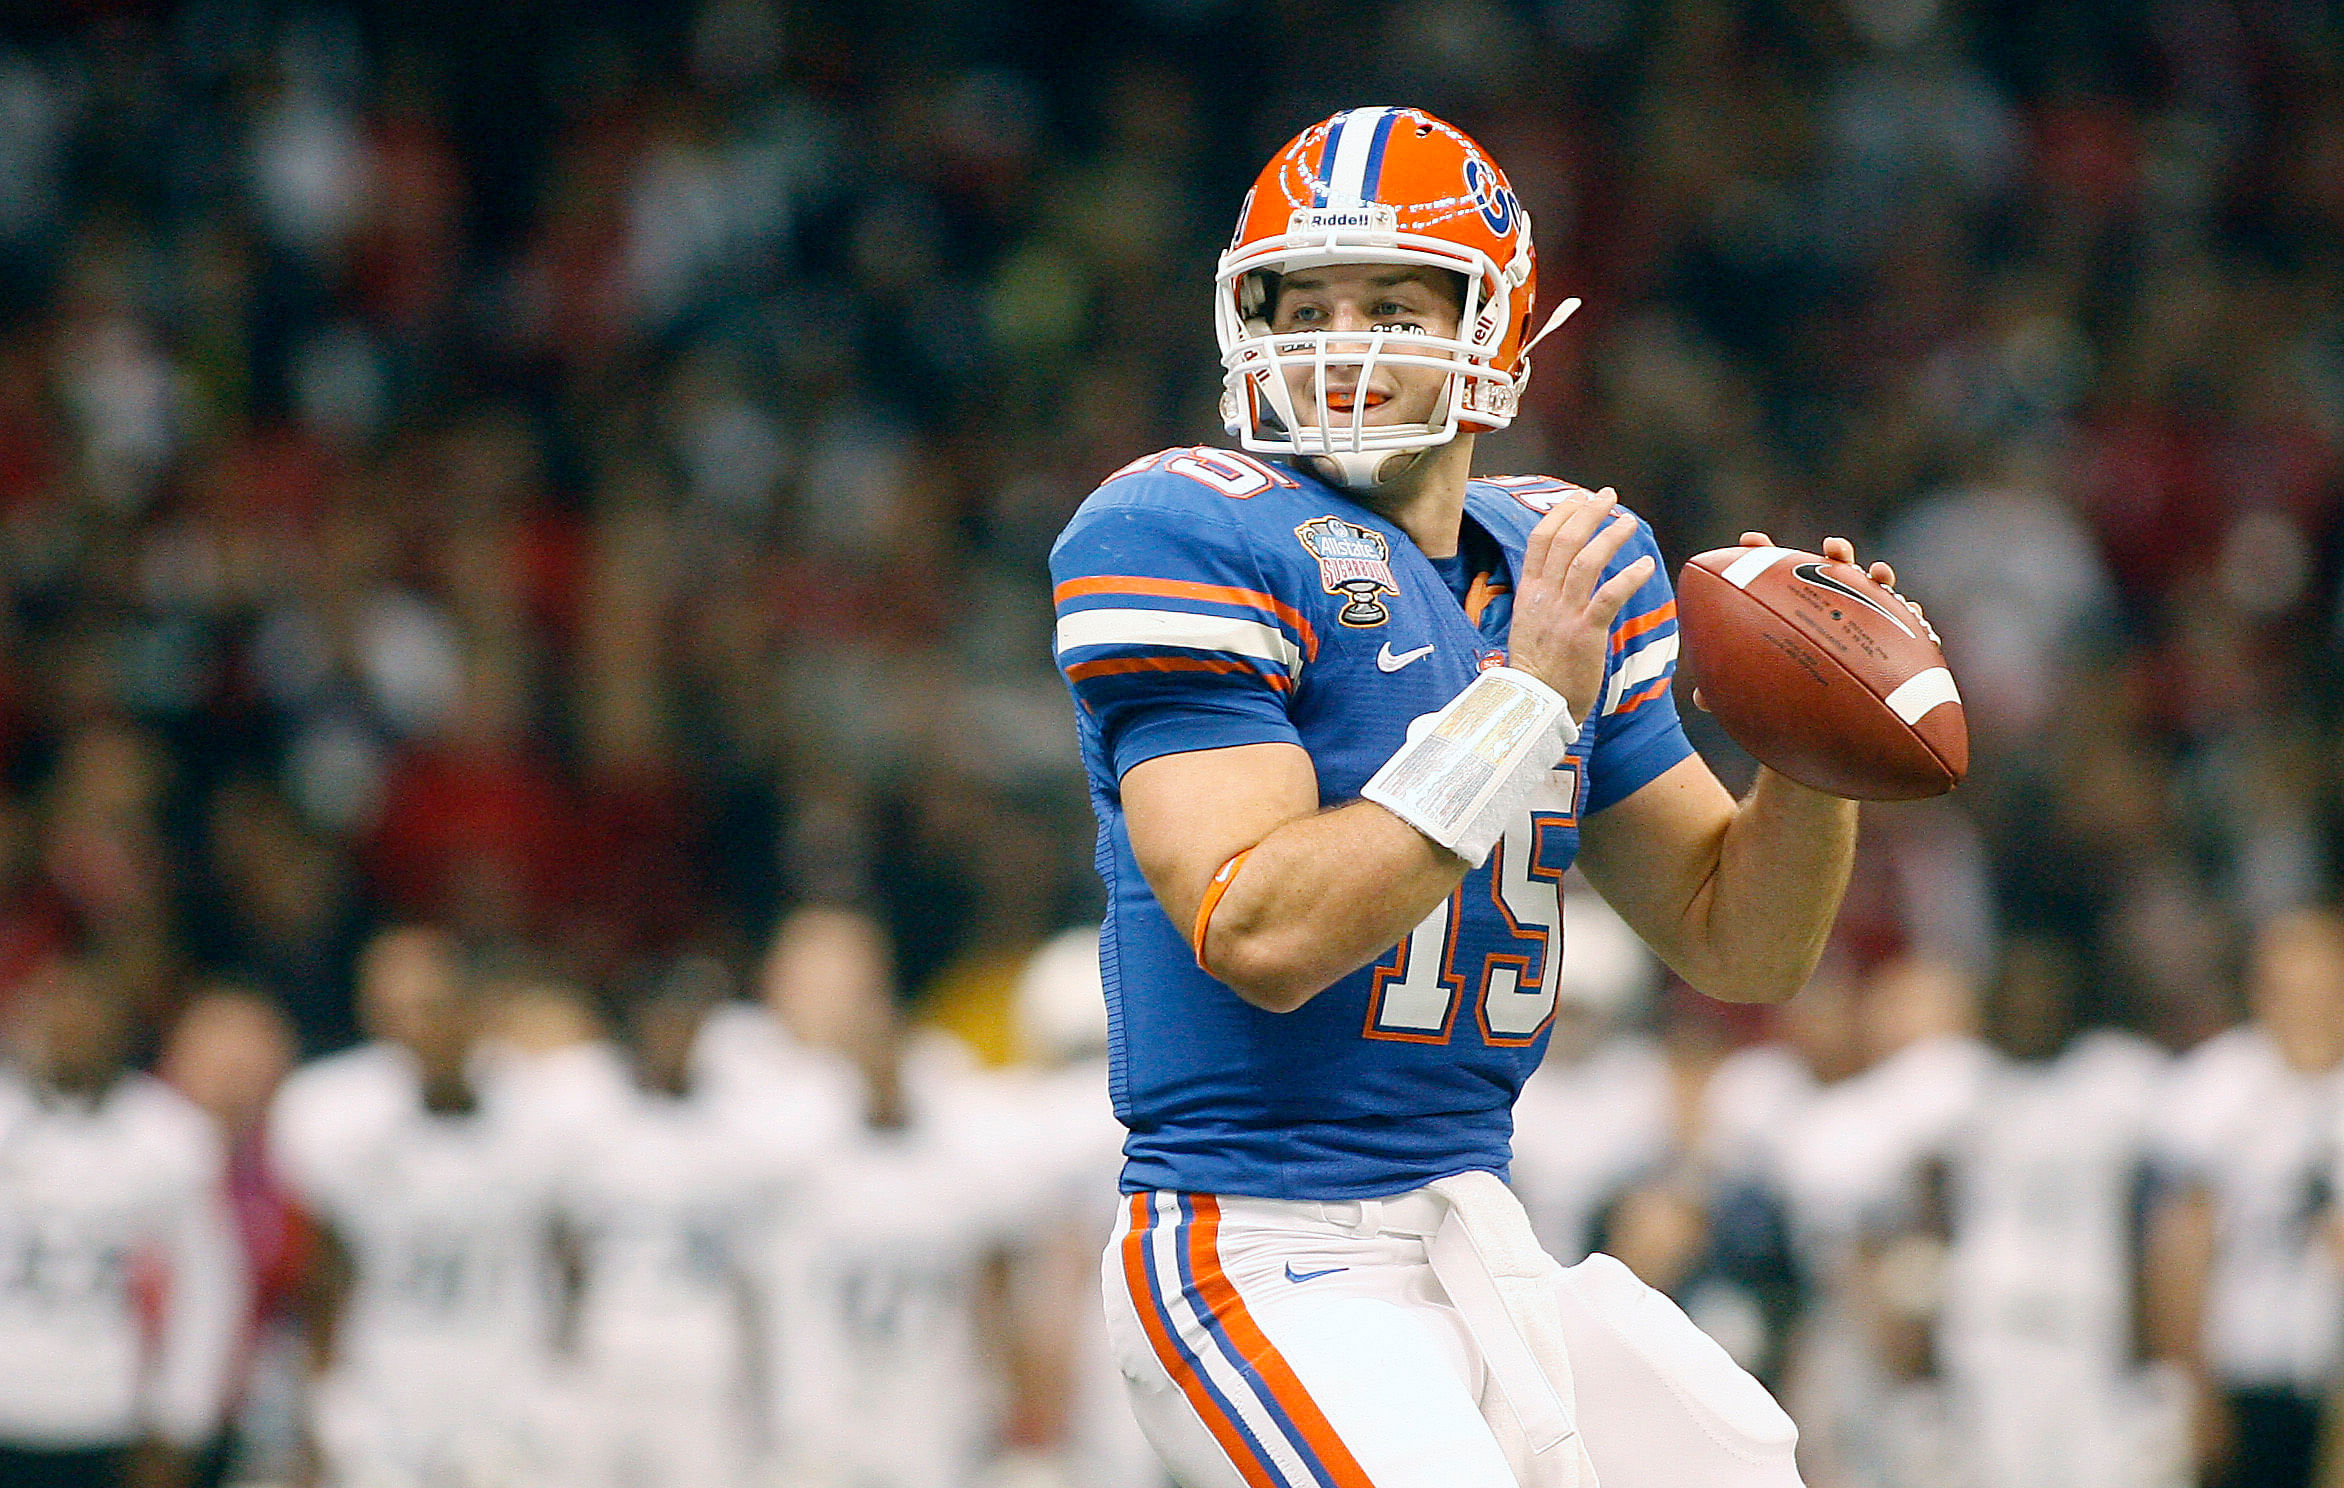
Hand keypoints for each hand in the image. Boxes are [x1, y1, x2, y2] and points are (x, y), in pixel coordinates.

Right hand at [1506, 487, 1652, 725]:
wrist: (1534, 704)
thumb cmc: (1536, 670)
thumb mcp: (1528, 625)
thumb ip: (1543, 599)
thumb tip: (1558, 579)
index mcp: (1528, 593)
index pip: (1540, 541)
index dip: (1560, 514)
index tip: (1577, 498)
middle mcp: (1543, 597)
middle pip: (1564, 541)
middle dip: (1587, 513)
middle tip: (1607, 496)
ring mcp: (1563, 613)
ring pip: (1586, 561)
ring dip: (1610, 537)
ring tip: (1629, 522)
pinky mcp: (1584, 633)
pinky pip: (1609, 596)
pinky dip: (1628, 578)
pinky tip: (1646, 566)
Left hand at [1691, 532, 1931, 711]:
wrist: (1816, 733)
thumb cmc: (1778, 704)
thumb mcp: (1751, 695)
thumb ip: (1726, 692)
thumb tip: (1697, 698)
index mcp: (1789, 610)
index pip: (1775, 574)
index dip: (1762, 554)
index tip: (1749, 540)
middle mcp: (1827, 609)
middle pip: (1832, 572)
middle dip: (1835, 553)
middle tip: (1832, 547)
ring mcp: (1860, 622)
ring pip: (1872, 591)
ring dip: (1878, 576)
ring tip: (1878, 574)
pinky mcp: (1889, 644)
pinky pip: (1907, 625)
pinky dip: (1913, 616)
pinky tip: (1916, 616)